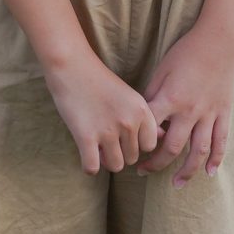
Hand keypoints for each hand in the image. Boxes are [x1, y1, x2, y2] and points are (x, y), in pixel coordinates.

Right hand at [45, 53, 161, 172]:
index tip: (124, 137)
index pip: (149, 145)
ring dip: (106, 161)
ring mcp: (108, 131)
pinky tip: (85, 156)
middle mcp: (129, 122)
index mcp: (141, 111)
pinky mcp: (86, 137)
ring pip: (115, 166)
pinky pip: (92, 167)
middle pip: (132, 157)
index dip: (136, 144)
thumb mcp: (129, 96)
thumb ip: (145, 118)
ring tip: (97, 148)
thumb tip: (162, 137)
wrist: (71, 65)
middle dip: (119, 153)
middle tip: (105, 140)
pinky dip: (89, 167)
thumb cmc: (98, 80)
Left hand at [137, 20, 233, 183]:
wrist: (219, 41)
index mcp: (171, 99)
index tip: (129, 150)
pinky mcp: (223, 113)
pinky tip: (210, 173)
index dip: (138, 143)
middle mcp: (190, 111)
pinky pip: (221, 141)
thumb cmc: (185, 52)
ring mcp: (209, 114)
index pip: (149, 129)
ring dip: (186, 171)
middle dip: (156, 164)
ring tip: (176, 184)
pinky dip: (216, 159)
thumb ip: (152, 95)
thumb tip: (141, 117)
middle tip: (143, 172)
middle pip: (172, 147)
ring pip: (198, 151)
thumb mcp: (161, 70)